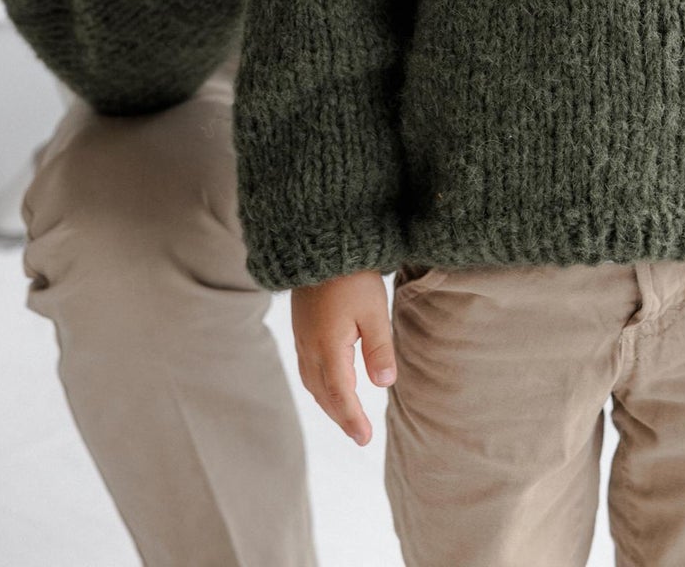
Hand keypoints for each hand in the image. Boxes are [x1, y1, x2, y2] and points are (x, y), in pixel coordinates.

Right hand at [290, 271, 396, 444]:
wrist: (320, 244)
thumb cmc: (352, 276)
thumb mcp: (374, 310)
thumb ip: (379, 348)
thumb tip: (384, 384)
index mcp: (328, 347)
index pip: (341, 395)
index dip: (352, 420)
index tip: (365, 439)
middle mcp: (310, 348)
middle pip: (324, 394)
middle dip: (341, 417)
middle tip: (360, 436)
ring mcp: (301, 338)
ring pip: (313, 383)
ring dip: (329, 403)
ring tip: (347, 417)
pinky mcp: (300, 328)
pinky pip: (307, 369)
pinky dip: (319, 386)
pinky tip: (330, 385)